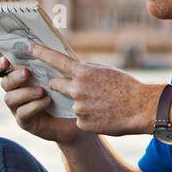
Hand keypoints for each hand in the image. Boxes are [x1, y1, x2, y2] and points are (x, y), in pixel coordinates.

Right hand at [0, 55, 85, 143]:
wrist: (76, 117)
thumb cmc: (67, 92)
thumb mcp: (60, 74)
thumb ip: (51, 61)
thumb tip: (46, 45)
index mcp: (20, 78)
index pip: (5, 69)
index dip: (2, 65)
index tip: (6, 60)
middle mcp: (15, 92)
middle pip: (5, 83)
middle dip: (14, 77)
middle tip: (26, 73)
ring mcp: (18, 108)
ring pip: (10, 98)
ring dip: (24, 92)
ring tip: (41, 90)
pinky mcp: (25, 122)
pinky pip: (22, 113)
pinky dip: (33, 106)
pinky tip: (46, 101)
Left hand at [28, 43, 160, 135]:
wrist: (141, 108)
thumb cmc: (126, 86)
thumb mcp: (105, 71)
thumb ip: (85, 71)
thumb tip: (71, 69)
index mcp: (83, 72)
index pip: (56, 60)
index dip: (41, 53)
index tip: (29, 47)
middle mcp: (77, 89)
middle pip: (56, 85)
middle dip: (59, 85)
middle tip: (76, 87)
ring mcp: (78, 108)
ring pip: (72, 103)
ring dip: (82, 103)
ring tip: (102, 104)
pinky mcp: (82, 123)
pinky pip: (80, 118)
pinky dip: (89, 117)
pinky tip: (103, 115)